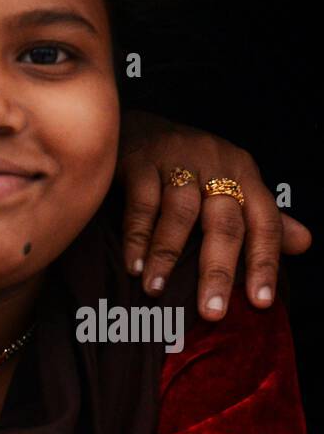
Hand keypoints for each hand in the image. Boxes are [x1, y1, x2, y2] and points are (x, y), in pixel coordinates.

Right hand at [117, 112, 311, 322]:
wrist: (128, 121)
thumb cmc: (183, 161)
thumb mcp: (227, 181)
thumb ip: (262, 216)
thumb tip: (305, 243)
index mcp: (243, 171)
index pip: (264, 221)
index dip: (264, 262)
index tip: (261, 302)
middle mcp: (216, 162)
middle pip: (224, 222)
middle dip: (218, 271)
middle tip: (212, 312)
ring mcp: (177, 158)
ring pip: (180, 213)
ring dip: (168, 257)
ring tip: (157, 292)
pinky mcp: (140, 158)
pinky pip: (142, 204)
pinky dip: (137, 237)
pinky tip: (133, 266)